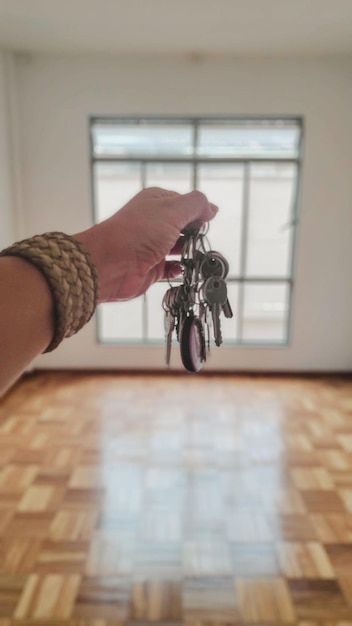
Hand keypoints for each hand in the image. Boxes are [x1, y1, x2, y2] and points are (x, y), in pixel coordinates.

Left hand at [75, 187, 217, 302]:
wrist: (110, 264)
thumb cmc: (138, 232)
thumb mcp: (173, 210)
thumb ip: (196, 205)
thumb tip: (212, 208)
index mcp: (157, 202)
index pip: (185, 203)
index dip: (199, 212)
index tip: (207, 221)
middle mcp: (154, 222)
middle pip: (184, 225)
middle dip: (196, 233)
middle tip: (203, 240)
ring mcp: (152, 245)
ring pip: (179, 247)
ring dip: (190, 252)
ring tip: (199, 256)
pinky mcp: (151, 267)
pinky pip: (171, 268)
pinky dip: (179, 269)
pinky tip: (184, 269)